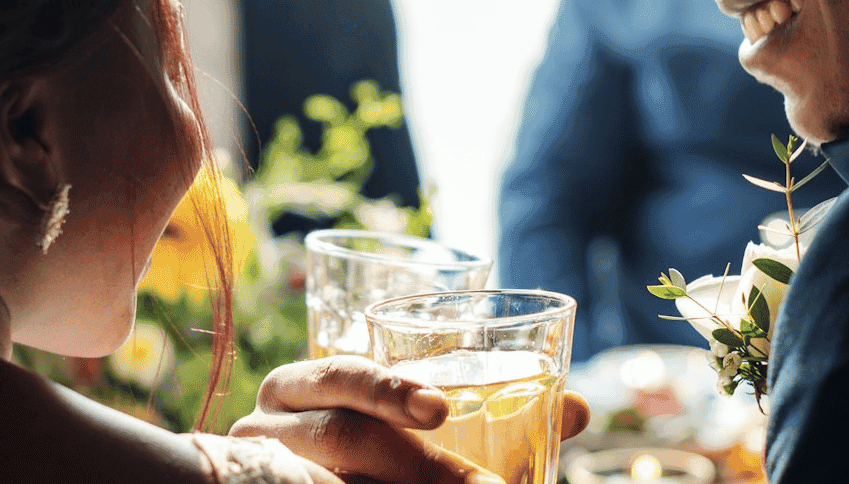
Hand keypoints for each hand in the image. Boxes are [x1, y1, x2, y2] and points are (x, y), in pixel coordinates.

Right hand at [230, 356, 590, 483]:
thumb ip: (495, 411)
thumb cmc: (371, 448)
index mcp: (303, 383)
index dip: (388, 389)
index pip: (342, 375)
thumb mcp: (418, 427)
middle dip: (421, 466)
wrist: (317, 477)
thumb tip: (580, 408)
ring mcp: (267, 468)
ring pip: (329, 482)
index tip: (441, 410)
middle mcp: (270, 422)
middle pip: (341, 437)